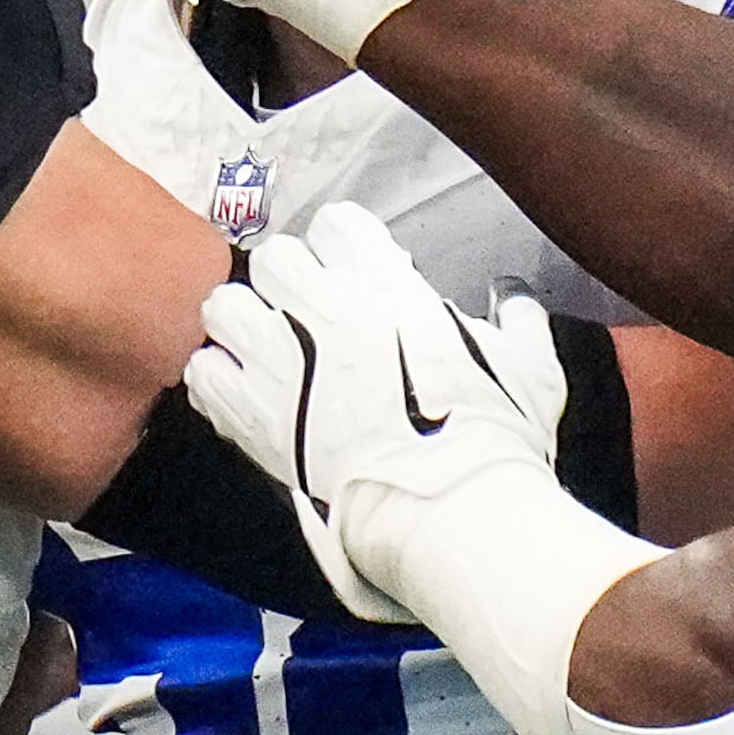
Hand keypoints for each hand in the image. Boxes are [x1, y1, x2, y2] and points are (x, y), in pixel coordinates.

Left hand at [185, 204, 566, 620]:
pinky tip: (243, 396)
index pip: (336, 224)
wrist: (451, 510)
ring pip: (225, 306)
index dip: (343, 247)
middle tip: (305, 315)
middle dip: (289, 281)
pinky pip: (205, 374)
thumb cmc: (493, 438)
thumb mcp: (528, 365)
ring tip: (264, 351)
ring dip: (242, 324)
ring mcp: (282, 362)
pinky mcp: (254, 417)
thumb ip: (515, 323)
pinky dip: (218, 381)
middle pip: (274, 257)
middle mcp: (325, 311)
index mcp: (387, 286)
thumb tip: (513, 303)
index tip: (354, 275)